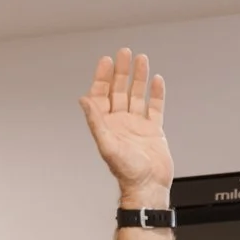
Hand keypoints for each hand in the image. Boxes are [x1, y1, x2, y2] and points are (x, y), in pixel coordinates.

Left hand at [80, 49, 172, 199]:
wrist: (148, 186)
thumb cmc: (127, 172)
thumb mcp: (107, 145)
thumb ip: (95, 121)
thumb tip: (83, 100)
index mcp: (107, 124)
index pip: (102, 94)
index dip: (103, 76)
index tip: (107, 61)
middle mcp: (121, 122)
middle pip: (120, 90)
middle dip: (121, 71)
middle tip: (124, 53)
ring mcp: (137, 125)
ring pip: (137, 95)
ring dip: (138, 77)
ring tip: (141, 60)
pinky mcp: (154, 130)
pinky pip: (155, 108)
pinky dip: (156, 94)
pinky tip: (156, 82)